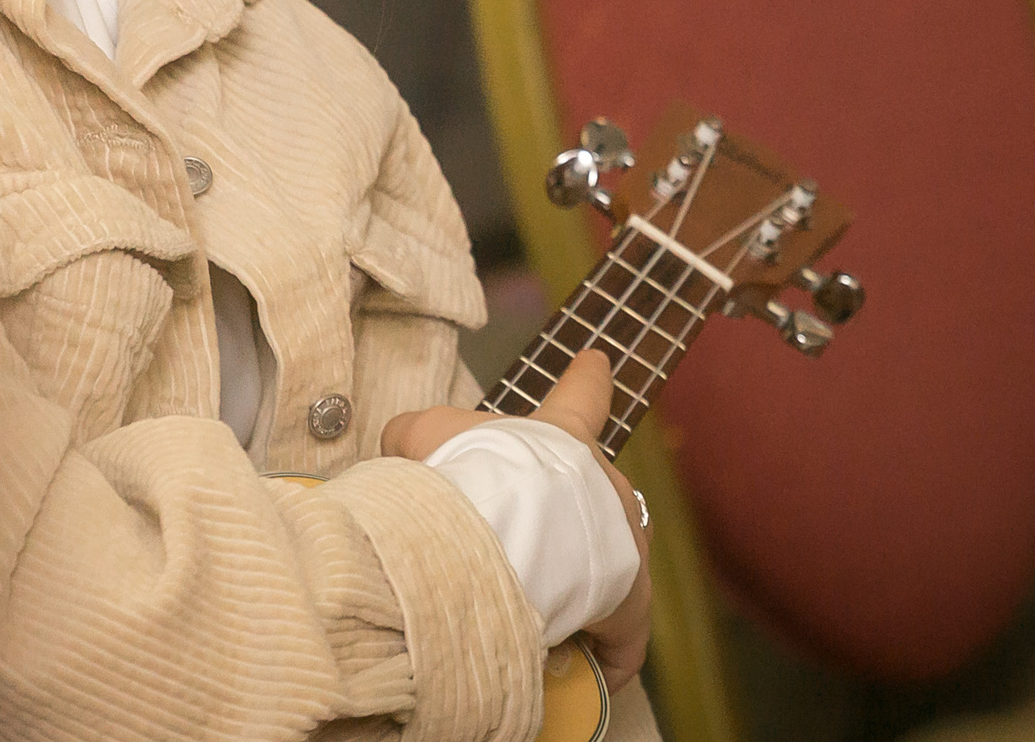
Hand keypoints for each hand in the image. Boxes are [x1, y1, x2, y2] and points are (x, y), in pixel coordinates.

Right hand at [382, 349, 653, 686]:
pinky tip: (580, 675)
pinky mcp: (631, 607)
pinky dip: (600, 653)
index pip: (579, 395)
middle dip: (571, 516)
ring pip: (610, 565)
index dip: (585, 379)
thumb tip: (403, 454)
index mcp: (564, 436)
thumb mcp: (425, 435)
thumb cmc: (473, 474)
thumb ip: (415, 438)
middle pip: (598, 494)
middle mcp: (606, 482)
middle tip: (532, 545)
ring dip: (582, 586)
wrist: (513, 529)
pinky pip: (619, 635)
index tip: (598, 359)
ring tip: (542, 618)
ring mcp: (627, 543)